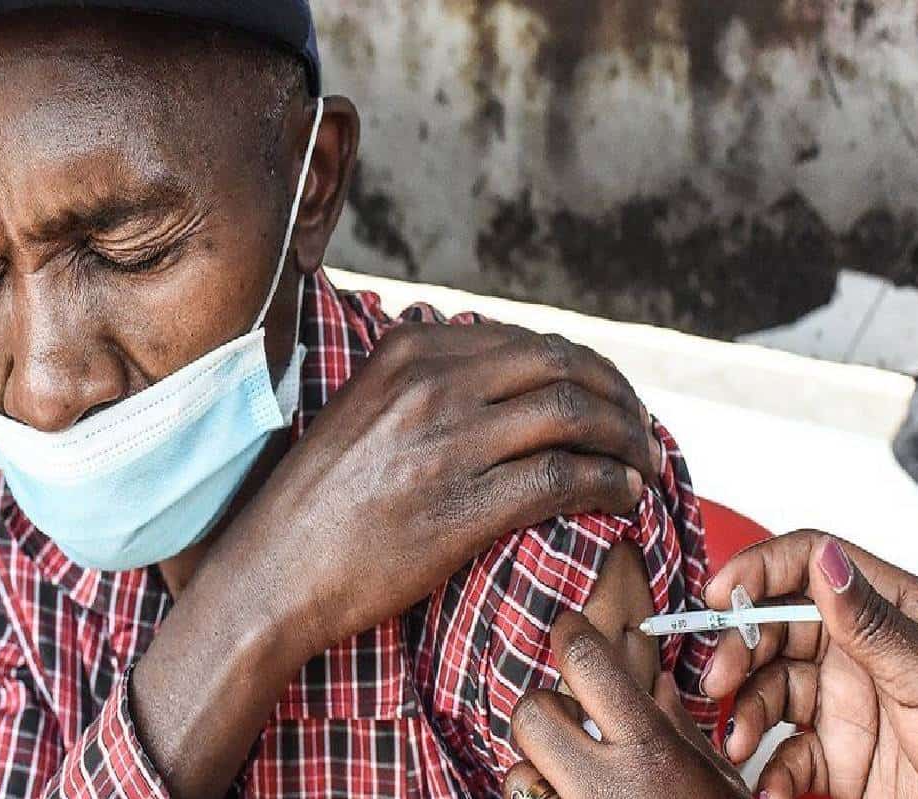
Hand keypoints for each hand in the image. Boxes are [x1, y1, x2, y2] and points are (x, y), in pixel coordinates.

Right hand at [236, 323, 662, 651]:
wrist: (273, 570)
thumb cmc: (319, 498)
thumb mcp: (365, 408)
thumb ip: (427, 379)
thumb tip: (503, 372)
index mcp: (410, 352)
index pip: (531, 343)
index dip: (590, 369)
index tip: (613, 398)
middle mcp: (433, 385)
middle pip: (565, 368)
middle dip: (621, 397)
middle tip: (641, 431)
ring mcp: (448, 443)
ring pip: (574, 417)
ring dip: (627, 440)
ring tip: (644, 465)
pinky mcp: (461, 506)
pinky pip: (563, 478)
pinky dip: (609, 483)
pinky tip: (623, 497)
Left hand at [504, 612, 748, 798]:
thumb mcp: (716, 780)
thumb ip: (677, 727)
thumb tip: (657, 684)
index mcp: (651, 752)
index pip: (586, 663)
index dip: (570, 634)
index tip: (568, 629)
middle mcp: (606, 786)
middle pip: (531, 712)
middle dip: (545, 710)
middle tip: (571, 722)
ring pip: (517, 772)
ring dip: (536, 772)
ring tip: (574, 784)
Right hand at [703, 531, 917, 798]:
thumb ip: (871, 621)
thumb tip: (824, 558)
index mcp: (891, 611)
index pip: (811, 565)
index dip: (759, 571)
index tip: (721, 596)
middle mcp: (861, 651)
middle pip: (776, 628)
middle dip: (741, 652)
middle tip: (720, 681)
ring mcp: (847, 703)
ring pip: (771, 690)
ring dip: (747, 713)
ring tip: (741, 742)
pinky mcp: (840, 758)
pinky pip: (786, 752)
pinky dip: (769, 768)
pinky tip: (771, 782)